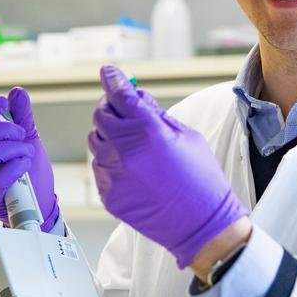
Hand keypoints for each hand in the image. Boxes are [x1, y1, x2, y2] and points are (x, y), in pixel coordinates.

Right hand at [0, 86, 59, 230]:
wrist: (40, 202)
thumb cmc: (30, 171)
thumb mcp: (28, 138)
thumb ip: (21, 116)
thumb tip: (17, 92)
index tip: (1, 102)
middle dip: (5, 129)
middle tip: (21, 134)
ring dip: (14, 149)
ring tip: (27, 153)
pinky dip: (15, 168)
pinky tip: (24, 166)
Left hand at [88, 65, 247, 267]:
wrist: (201, 224)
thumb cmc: (201, 179)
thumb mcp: (187, 136)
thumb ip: (156, 115)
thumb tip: (136, 99)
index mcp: (147, 130)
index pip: (119, 94)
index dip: (113, 79)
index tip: (108, 72)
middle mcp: (124, 150)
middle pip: (101, 115)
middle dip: (111, 107)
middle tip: (123, 109)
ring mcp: (112, 173)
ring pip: (96, 141)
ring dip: (109, 134)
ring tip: (131, 143)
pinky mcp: (108, 193)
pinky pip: (99, 166)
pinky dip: (110, 160)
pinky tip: (131, 167)